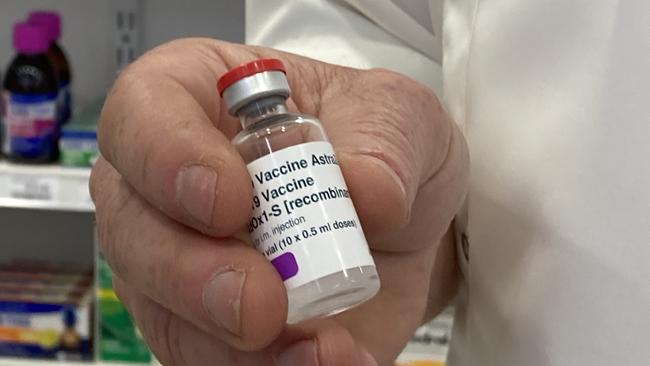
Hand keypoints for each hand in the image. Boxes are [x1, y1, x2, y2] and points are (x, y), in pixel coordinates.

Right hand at [90, 38, 468, 365]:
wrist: (399, 227)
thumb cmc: (377, 146)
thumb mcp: (400, 115)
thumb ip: (386, 142)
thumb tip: (367, 193)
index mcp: (199, 100)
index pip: (143, 113)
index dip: (168, 158)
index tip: (229, 201)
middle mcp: (170, 185)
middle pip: (131, 226)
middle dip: (190, 273)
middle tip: (260, 301)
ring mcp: (180, 260)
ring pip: (161, 308)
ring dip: (226, 341)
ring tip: (313, 348)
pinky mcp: (208, 324)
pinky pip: (207, 357)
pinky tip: (322, 360)